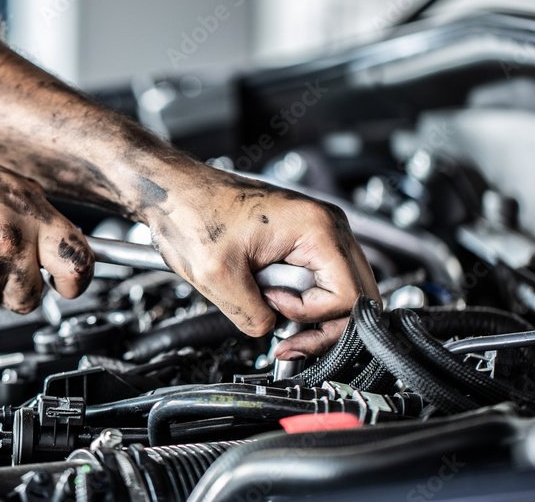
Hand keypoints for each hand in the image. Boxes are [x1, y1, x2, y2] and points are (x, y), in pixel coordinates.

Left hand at [141, 162, 378, 357]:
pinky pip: (322, 282)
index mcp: (315, 228)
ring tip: (278, 321)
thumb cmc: (193, 216)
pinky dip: (305, 302)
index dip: (313, 316)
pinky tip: (276, 306)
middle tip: (288, 340)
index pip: (349, 295)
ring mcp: (318, 231)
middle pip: (359, 295)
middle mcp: (326, 225)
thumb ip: (254, 316)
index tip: (275, 308)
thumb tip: (273, 333)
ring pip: (344, 291)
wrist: (176, 193)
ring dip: (316, 316)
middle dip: (325, 326)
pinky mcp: (304, 240)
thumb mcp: (219, 277)